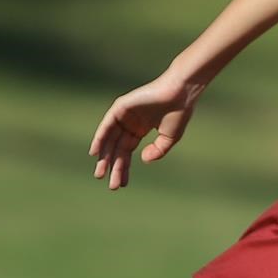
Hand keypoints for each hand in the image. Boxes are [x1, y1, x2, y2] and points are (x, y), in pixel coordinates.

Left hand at [89, 73, 199, 189]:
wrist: (181, 93)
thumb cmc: (179, 112)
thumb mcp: (169, 138)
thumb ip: (157, 151)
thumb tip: (142, 160)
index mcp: (141, 128)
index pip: (128, 151)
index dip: (124, 168)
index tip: (122, 184)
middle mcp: (130, 122)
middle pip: (117, 148)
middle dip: (113, 166)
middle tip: (110, 185)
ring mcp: (124, 115)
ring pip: (110, 139)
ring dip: (104, 156)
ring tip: (101, 174)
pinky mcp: (121, 107)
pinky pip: (107, 125)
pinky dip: (100, 138)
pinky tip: (95, 152)